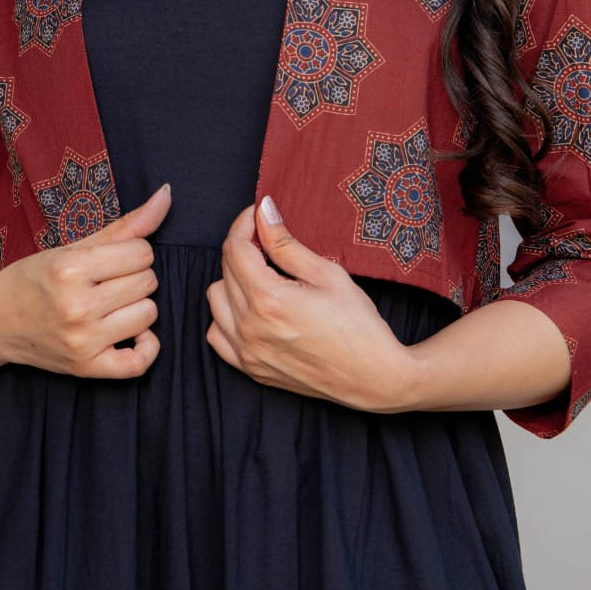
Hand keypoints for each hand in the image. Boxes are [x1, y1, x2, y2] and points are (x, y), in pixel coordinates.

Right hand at [0, 183, 170, 377]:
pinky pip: (140, 362)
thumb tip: (167, 194)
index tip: (112, 260)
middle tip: (108, 282)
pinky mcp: (86, 367)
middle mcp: (77, 306)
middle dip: (134, 277)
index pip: (141, 253)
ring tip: (113, 305)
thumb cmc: (33, 280)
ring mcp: (82, 340)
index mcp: (70, 269)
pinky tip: (133, 334)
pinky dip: (146, 346)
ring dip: (137, 307)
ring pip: (149, 314)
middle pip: (147, 282)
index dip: (132, 252)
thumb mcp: (72, 247)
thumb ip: (125, 225)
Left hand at [204, 196, 410, 411]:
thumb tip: (263, 212)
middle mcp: (248, 327)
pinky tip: (251, 310)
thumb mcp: (327, 274)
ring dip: (232, 282)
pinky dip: (227, 317)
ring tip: (263, 279)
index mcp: (268, 299)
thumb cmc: (359, 326)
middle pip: (225, 270)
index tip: (257, 214)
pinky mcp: (250, 368)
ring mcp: (246, 351)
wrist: (375, 377)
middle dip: (244, 249)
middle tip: (269, 243)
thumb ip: (286, 243)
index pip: (235, 248)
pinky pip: (217, 333)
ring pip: (216, 299)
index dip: (244, 224)